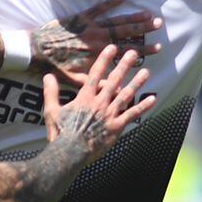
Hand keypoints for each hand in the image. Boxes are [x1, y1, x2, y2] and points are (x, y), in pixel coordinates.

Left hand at [33, 0, 164, 85]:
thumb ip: (96, 83)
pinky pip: (99, 7)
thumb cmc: (56, 68)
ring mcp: (90, 26)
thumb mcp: (76, 81)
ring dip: (133, 16)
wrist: (36, 51)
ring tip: (148, 13)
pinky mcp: (81, 17)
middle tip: (159, 24)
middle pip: (126, 32)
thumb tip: (115, 90)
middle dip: (144, 28)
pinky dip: (111, 2)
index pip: (126, 51)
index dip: (143, 49)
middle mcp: (98, 38)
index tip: (157, 47)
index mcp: (99, 54)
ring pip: (116, 19)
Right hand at [47, 45, 155, 162]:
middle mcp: (99, 103)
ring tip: (146, 72)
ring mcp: (109, 115)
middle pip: (114, 81)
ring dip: (136, 83)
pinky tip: (153, 99)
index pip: (95, 74)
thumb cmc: (60, 132)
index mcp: (84, 98)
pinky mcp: (116, 127)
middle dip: (124, 65)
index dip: (104, 60)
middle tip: (133, 53)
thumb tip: (48, 75)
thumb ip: (51, 92)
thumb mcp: (51, 111)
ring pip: (126, 95)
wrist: (70, 153)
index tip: (112, 48)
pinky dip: (143, 107)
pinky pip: (132, 115)